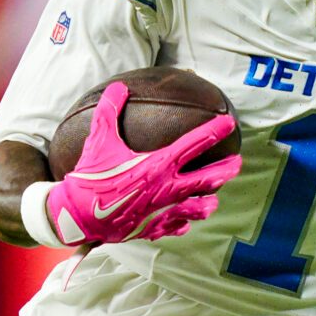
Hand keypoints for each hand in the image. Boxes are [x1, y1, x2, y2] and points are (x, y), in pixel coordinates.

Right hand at [47, 81, 242, 245]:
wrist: (78, 215)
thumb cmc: (91, 177)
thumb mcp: (99, 140)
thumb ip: (109, 110)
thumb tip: (118, 87)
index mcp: (158, 164)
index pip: (195, 144)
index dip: (215, 130)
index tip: (229, 123)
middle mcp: (167, 188)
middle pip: (207, 179)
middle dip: (225, 170)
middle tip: (237, 163)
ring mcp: (162, 211)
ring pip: (197, 208)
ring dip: (208, 202)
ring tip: (214, 200)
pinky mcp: (153, 228)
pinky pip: (175, 226)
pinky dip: (182, 222)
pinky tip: (184, 221)